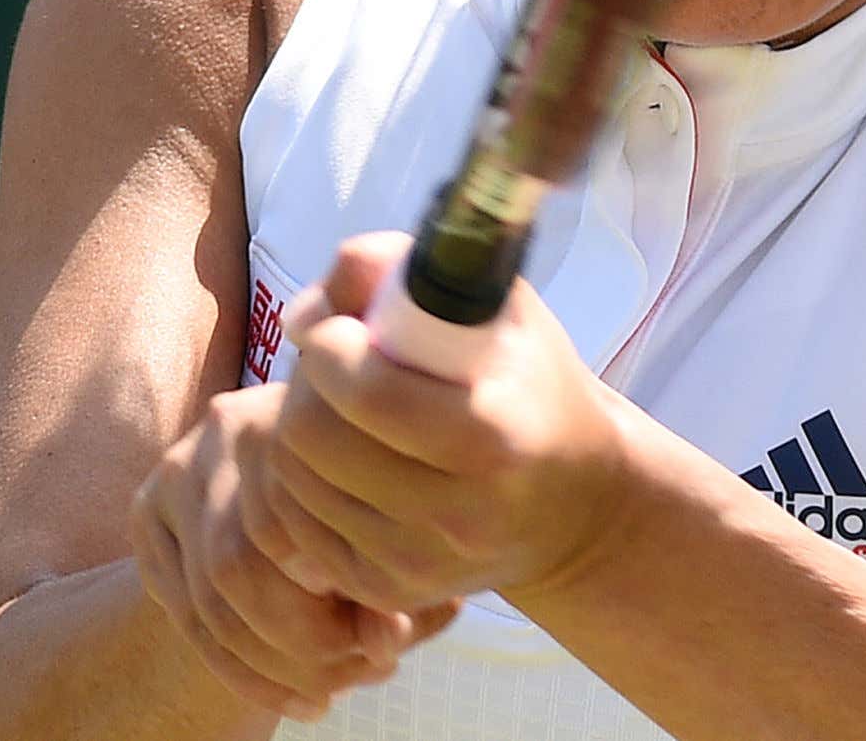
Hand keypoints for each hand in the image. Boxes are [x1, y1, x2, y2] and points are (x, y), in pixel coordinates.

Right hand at [129, 381, 460, 721]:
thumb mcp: (395, 545)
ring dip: (269, 667)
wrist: (291, 482)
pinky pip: (185, 613)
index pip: (299, 522)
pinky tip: (290, 696)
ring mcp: (178, 468)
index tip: (386, 643)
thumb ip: (397, 588)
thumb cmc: (366, 514)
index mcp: (303, 414)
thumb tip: (386, 639)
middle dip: (300, 644)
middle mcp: (229, 428)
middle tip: (353, 677)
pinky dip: (240, 671)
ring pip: (208, 598)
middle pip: (239, 563)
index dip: (342, 600)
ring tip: (325, 695)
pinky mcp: (146, 511)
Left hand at [255, 232, 631, 614]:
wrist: (572, 503)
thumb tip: (303, 315)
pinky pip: (294, 524)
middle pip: (311, 435)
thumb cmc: (528, 385)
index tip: (342, 329)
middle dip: (307, 382)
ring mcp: (421, 562)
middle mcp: (459, 512)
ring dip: (297, 427)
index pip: (367, 392)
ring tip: (340, 408)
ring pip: (292, 479)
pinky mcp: (387, 592)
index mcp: (494, 434)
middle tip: (333, 365)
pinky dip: (301, 480)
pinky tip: (339, 457)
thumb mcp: (495, 308)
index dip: (330, 345)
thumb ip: (401, 272)